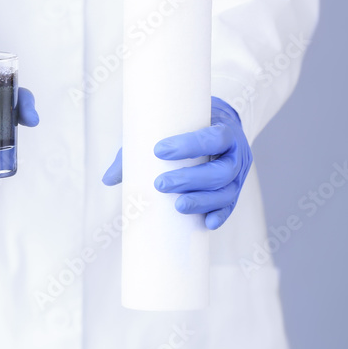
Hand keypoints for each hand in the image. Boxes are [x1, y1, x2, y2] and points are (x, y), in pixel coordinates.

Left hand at [101, 96, 252, 229]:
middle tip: (160, 184)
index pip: (213, 137)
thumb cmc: (189, 126)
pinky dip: (219, 215)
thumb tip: (108, 179)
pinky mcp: (235, 191)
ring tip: (177, 206)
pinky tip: (207, 223)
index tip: (159, 151)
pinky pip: (230, 206)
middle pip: (221, 171)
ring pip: (226, 192)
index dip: (189, 145)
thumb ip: (141, 149)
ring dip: (202, 201)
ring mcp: (239, 175)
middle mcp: (236, 153)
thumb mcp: (170, 128)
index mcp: (224, 130)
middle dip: (191, 179)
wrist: (220, 125)